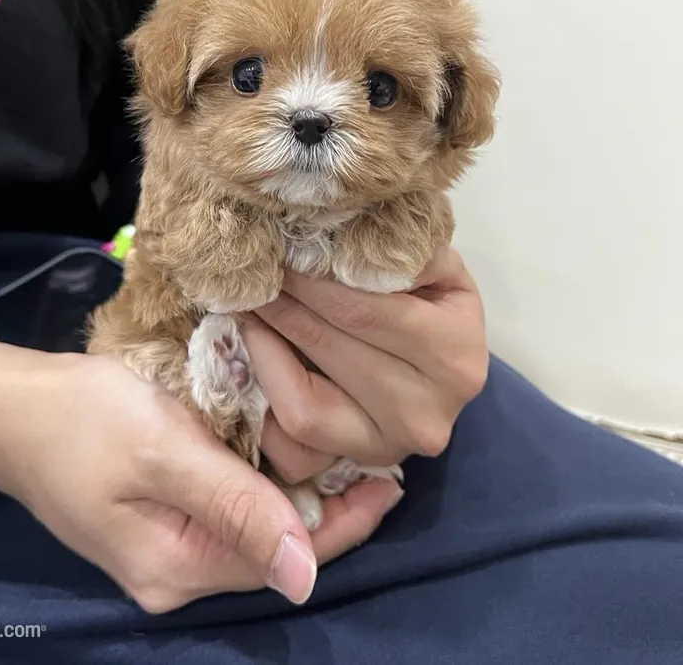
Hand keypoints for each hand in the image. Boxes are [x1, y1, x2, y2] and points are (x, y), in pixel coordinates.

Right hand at [0, 354, 403, 612]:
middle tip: (378, 454)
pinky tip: (288, 441)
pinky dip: (264, 474)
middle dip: (328, 503)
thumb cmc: (82, 421)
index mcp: (178, 567)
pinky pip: (228, 500)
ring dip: (298, 486)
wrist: (10, 405)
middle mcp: (176, 568)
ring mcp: (167, 539)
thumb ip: (235, 509)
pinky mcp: (160, 509)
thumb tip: (307, 578)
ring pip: (254, 520)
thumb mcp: (163, 455)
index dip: (344, 522)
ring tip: (348, 446)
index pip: (285, 557)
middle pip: (274, 543)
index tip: (392, 479)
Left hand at [242, 246, 487, 483]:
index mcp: (456, 357)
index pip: (363, 312)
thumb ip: (404, 251)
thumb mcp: (437, 268)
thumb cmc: (435, 306)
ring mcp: (388, 449)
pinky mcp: (354, 465)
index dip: (309, 281)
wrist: (445, 366)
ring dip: (264, 347)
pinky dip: (264, 403)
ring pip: (304, 407)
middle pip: (330, 350)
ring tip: (248, 307)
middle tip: (250, 273)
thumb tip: (341, 238)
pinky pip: (291, 446)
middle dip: (281, 304)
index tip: (275, 251)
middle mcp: (426, 415)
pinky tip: (253, 354)